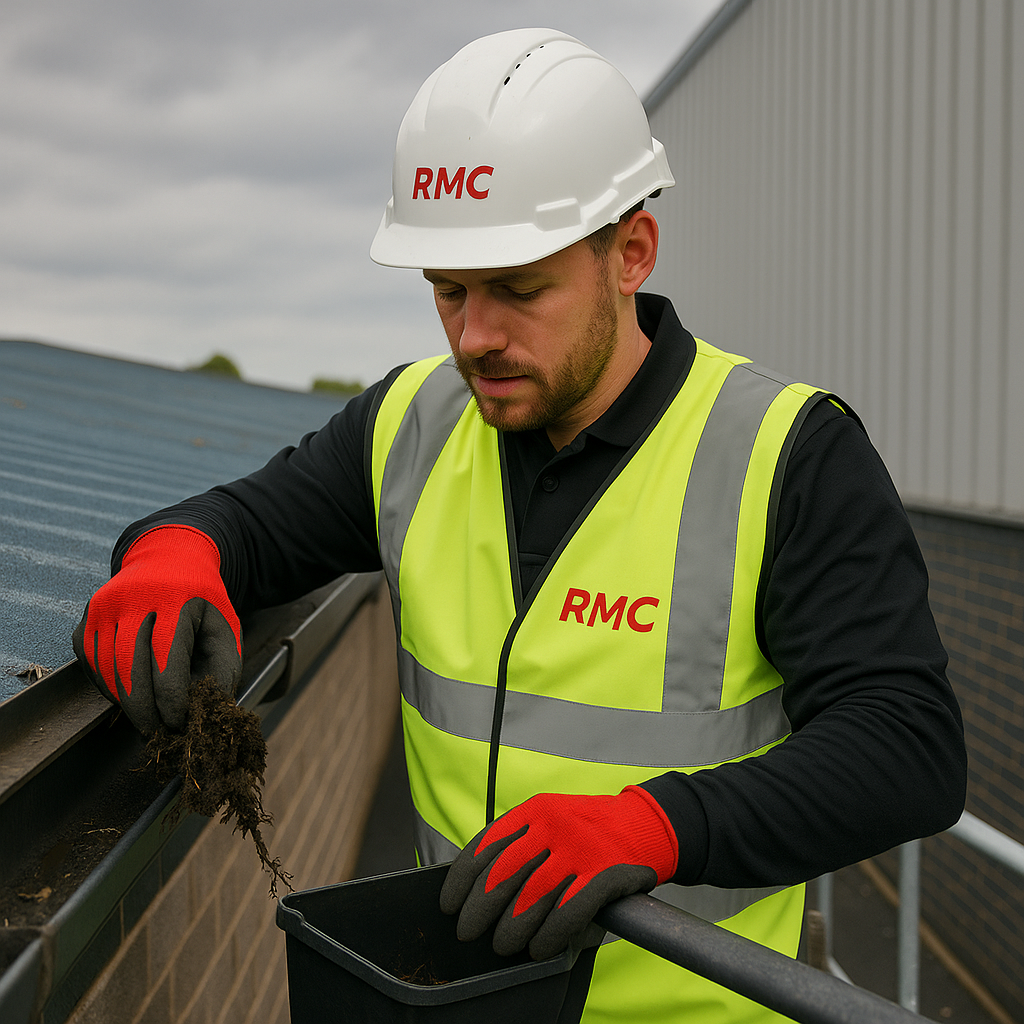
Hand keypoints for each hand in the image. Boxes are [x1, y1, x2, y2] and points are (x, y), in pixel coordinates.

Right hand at [73, 525, 241, 733]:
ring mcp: (102, 608)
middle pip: (130, 669)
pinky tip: (130, 695)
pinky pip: (92, 666)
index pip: (166, 662)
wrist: (170, 559)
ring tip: (148, 720)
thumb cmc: (202, 602)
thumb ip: (223, 670)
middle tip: (160, 734)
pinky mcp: (86, 620)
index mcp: (174, 599)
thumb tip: (207, 714)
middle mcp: (131, 599)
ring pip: (107, 672)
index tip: (180, 723)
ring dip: (126, 704)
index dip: (172, 701)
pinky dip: (109, 688)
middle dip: (145, 712)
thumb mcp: (226, 628)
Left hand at [439, 786, 677, 959]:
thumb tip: (477, 890)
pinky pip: (568, 911)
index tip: (449, 905)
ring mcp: (580, 849)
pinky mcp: (605, 874)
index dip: (462, 879)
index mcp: (534, 810)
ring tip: (503, 945)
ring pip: (532, 897)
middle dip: (479, 910)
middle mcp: (553, 825)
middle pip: (503, 874)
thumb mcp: (550, 820)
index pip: (486, 845)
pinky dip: (549, 935)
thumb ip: (520, 844)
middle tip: (469, 932)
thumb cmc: (588, 831)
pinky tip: (538, 948)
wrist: (645, 824)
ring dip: (511, 929)